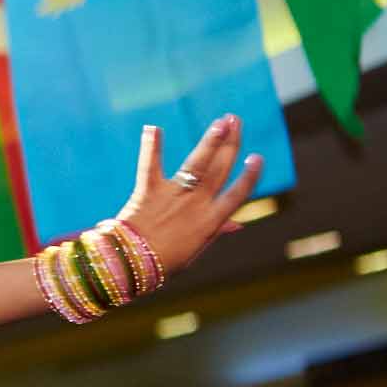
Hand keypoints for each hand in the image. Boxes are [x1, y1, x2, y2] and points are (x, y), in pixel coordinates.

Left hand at [115, 116, 264, 275]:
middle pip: (220, 170)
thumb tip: (237, 224)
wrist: (129, 266)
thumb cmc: (163, 262)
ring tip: (221, 122)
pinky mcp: (147, 192)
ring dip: (210, 141)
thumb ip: (215, 232)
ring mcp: (172, 197)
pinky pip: (150, 166)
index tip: (257, 157)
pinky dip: (151, 147)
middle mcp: (195, 205)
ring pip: (197, 164)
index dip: (250, 175)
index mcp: (210, 221)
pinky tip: (153, 128)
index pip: (237, 194)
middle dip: (230, 144)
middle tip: (236, 120)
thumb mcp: (194, 251)